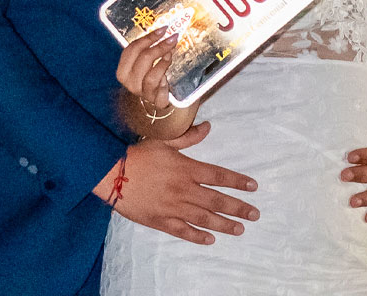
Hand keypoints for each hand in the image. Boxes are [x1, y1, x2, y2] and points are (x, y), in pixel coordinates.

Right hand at [103, 122, 259, 244]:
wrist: (112, 174)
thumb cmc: (138, 154)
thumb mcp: (165, 142)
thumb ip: (188, 137)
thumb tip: (208, 127)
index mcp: (187, 169)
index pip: (219, 176)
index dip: (238, 182)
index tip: (253, 187)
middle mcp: (184, 189)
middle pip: (217, 201)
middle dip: (238, 208)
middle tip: (255, 214)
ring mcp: (173, 207)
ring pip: (204, 218)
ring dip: (224, 224)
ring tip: (239, 229)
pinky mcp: (160, 220)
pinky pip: (182, 230)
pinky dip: (197, 236)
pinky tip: (210, 240)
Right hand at [115, 29, 176, 111]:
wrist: (158, 103)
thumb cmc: (151, 78)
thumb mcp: (145, 64)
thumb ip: (148, 50)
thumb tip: (163, 32)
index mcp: (123, 70)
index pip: (132, 49)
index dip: (148, 37)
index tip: (163, 29)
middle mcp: (130, 82)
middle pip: (143, 59)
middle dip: (159, 46)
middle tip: (173, 39)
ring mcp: (142, 93)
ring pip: (150, 76)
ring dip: (163, 63)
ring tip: (171, 56)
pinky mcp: (156, 102)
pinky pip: (160, 92)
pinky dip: (165, 84)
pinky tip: (168, 79)